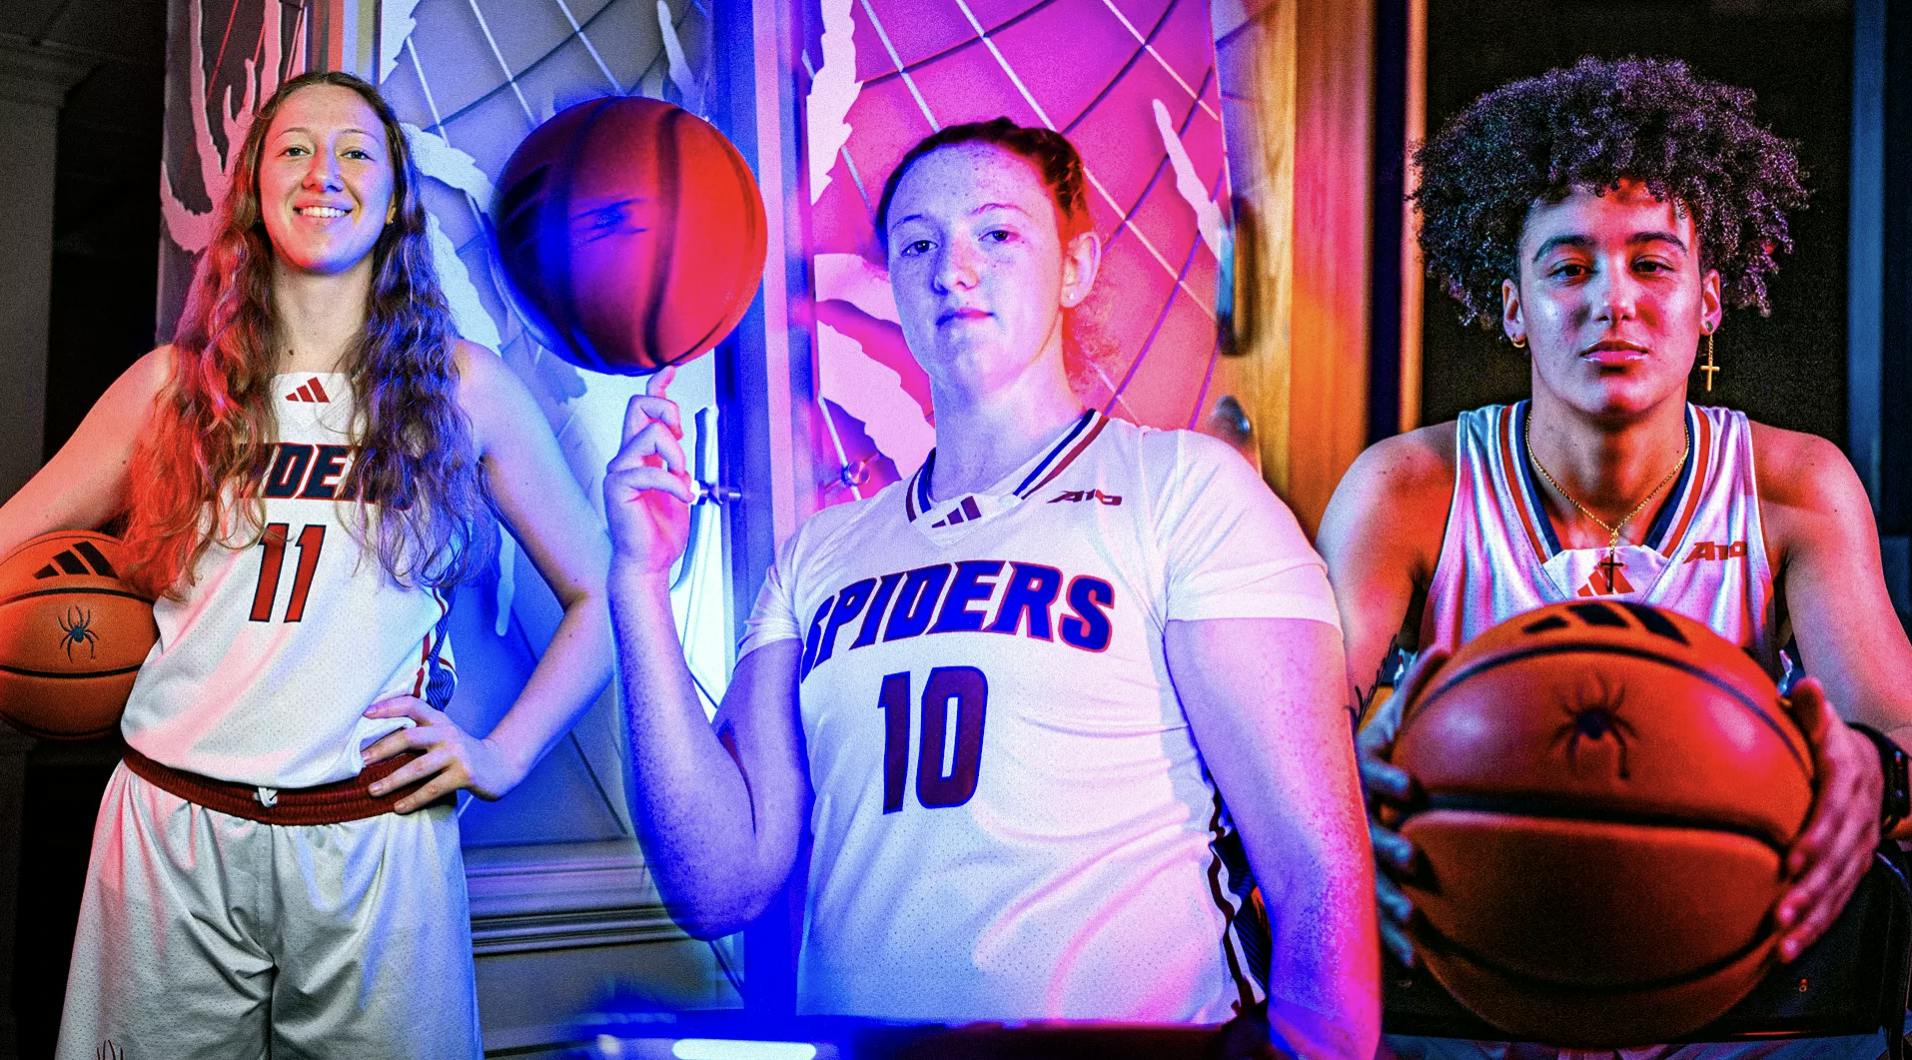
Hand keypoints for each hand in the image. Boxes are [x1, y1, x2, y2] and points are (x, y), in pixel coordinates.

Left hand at [360, 696, 527, 811]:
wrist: (499, 765)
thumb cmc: (460, 752)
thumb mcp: (443, 734)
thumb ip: (419, 731)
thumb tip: (375, 741)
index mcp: (439, 720)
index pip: (412, 705)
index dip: (388, 707)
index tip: (364, 713)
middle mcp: (447, 733)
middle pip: (408, 737)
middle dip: (381, 750)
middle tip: (360, 762)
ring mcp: (457, 754)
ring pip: (418, 767)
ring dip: (392, 780)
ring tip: (372, 790)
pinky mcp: (464, 775)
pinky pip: (433, 789)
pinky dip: (413, 799)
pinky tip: (398, 807)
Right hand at [604, 366, 691, 573]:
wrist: (650, 561)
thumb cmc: (660, 529)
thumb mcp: (679, 483)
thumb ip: (677, 459)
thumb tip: (681, 439)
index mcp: (641, 453)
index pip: (644, 409)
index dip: (658, 386)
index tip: (671, 370)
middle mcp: (626, 456)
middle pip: (638, 405)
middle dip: (667, 410)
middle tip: (681, 438)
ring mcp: (620, 470)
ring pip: (650, 434)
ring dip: (677, 455)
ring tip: (683, 480)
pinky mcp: (618, 486)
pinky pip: (651, 470)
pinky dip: (675, 483)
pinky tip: (683, 496)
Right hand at [1356, 649, 1447, 967]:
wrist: (1315, 788)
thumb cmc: (1367, 754)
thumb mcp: (1385, 722)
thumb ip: (1414, 689)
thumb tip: (1442, 648)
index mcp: (1362, 777)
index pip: (1374, 777)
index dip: (1392, 782)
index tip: (1412, 790)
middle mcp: (1352, 819)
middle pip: (1368, 838)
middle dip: (1389, 854)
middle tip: (1414, 864)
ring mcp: (1349, 855)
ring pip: (1364, 886)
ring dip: (1387, 911)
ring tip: (1413, 933)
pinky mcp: (1354, 886)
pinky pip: (1368, 920)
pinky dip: (1387, 946)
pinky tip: (1409, 974)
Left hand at [1774, 677, 1882, 960]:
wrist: (1872, 765)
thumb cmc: (1829, 742)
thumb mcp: (1823, 722)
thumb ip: (1811, 710)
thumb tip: (1806, 686)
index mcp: (1846, 782)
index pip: (1834, 811)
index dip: (1818, 836)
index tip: (1794, 858)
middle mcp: (1857, 820)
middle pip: (1837, 861)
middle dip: (1811, 891)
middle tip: (1781, 914)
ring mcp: (1858, 848)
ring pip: (1839, 889)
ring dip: (1813, 919)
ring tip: (1783, 945)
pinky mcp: (1852, 868)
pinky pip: (1837, 901)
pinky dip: (1817, 926)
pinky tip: (1790, 949)